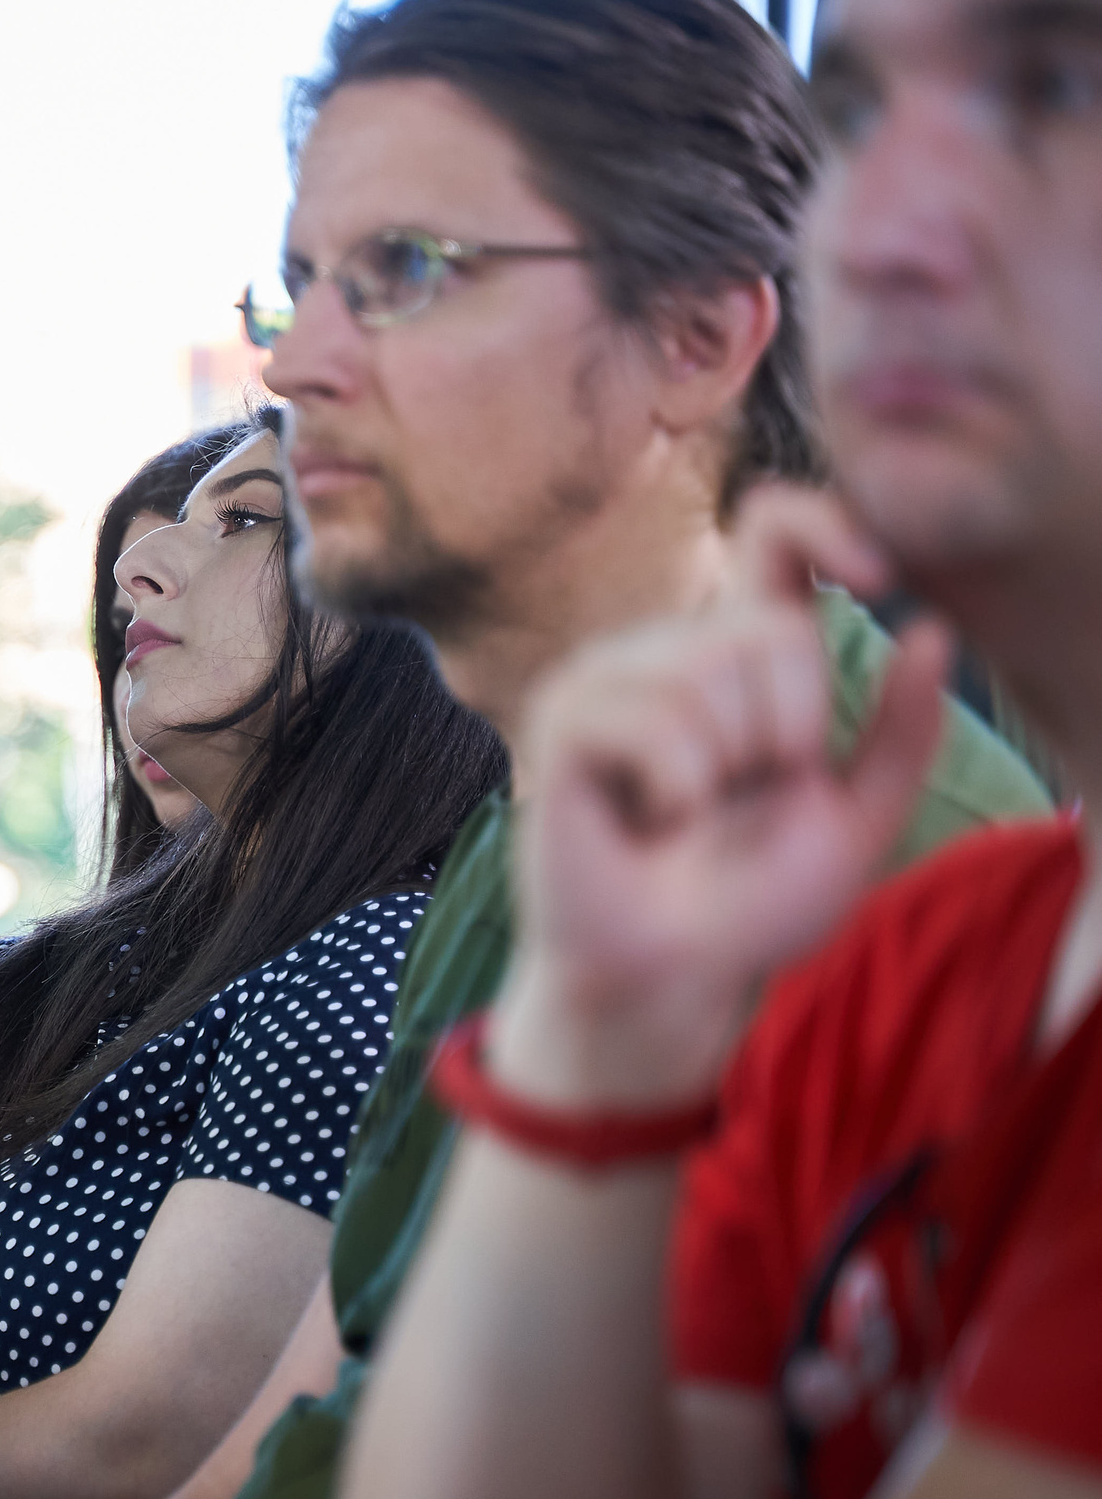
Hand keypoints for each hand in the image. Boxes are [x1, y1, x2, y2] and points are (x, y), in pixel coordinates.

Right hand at [488, 484, 950, 1106]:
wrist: (676, 973)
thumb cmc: (752, 900)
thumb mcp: (858, 818)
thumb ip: (902, 733)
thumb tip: (935, 630)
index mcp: (739, 653)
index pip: (773, 533)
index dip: (826, 524)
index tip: (878, 578)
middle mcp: (669, 649)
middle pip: (768, 627)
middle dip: (790, 730)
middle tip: (747, 792)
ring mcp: (607, 677)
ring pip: (711, 674)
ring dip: (728, 770)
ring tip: (690, 812)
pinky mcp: (563, 720)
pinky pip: (653, 722)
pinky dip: (677, 787)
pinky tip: (650, 818)